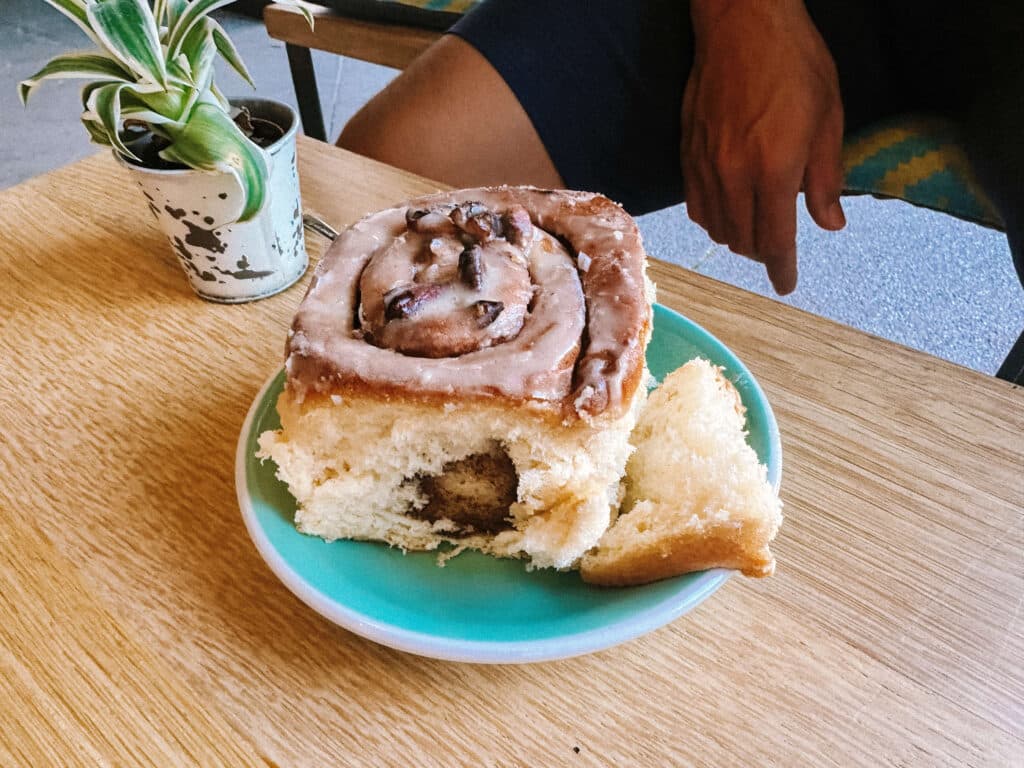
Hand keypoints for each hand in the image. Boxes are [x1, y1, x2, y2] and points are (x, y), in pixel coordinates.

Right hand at [682, 0, 845, 293]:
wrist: (741, 23)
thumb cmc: (794, 62)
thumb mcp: (829, 117)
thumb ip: (827, 177)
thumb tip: (829, 222)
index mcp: (773, 170)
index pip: (775, 240)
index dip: (781, 268)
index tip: (786, 284)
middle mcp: (734, 176)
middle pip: (743, 240)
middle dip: (763, 253)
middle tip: (778, 250)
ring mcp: (705, 166)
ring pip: (717, 227)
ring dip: (738, 238)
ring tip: (754, 230)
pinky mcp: (688, 154)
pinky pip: (696, 205)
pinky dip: (713, 218)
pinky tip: (726, 210)